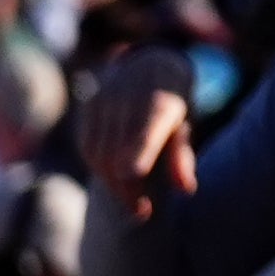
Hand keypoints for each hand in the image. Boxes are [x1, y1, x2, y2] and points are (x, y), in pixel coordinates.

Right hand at [87, 48, 199, 222]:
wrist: (148, 62)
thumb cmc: (174, 103)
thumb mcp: (186, 125)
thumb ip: (182, 157)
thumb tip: (187, 190)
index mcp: (161, 100)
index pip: (146, 131)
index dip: (138, 153)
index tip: (135, 177)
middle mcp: (128, 96)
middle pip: (120, 152)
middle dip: (128, 187)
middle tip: (142, 213)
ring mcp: (104, 100)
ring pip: (100, 154)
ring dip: (113, 183)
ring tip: (132, 200)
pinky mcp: (87, 107)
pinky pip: (88, 148)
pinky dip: (100, 169)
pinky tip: (115, 179)